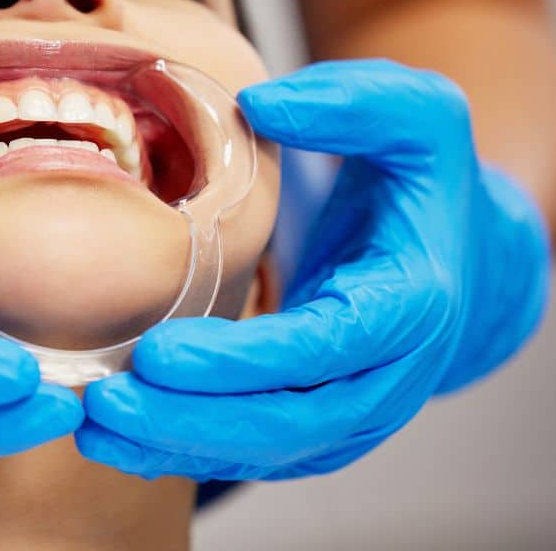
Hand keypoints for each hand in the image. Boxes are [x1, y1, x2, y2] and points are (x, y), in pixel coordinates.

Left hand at [76, 60, 548, 479]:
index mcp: (410, 303)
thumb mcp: (414, 114)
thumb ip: (350, 101)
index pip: (322, 349)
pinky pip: (253, 453)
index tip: (157, 352)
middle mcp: (388, 377)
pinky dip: (185, 453)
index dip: (241, 361)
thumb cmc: (421, 177)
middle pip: (288, 421)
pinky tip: (118, 443)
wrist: (460, 252)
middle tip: (106, 401)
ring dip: (177, 446)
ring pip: (266, 450)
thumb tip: (263, 107)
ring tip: (95, 427)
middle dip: (192, 418)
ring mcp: (355, 413)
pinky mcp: (320, 427)